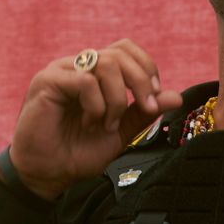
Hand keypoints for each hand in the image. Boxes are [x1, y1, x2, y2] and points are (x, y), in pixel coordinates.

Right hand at [7, 39, 182, 199]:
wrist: (47, 174)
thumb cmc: (77, 153)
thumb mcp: (121, 132)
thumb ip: (144, 112)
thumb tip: (177, 97)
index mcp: (95, 73)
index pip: (126, 49)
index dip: (146, 68)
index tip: (153, 100)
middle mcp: (78, 65)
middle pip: (120, 53)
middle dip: (140, 82)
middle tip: (145, 109)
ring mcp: (62, 70)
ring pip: (105, 63)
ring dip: (116, 99)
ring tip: (107, 125)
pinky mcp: (47, 81)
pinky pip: (85, 80)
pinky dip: (96, 105)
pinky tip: (89, 123)